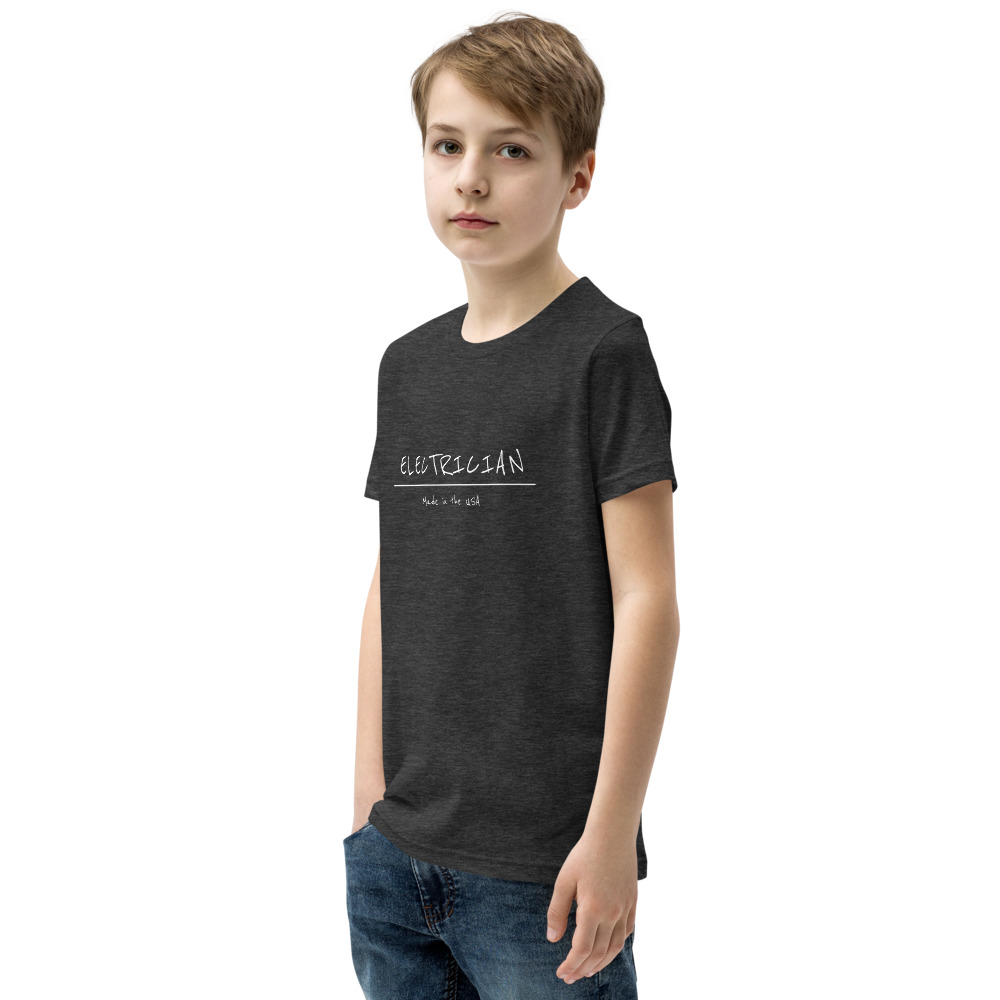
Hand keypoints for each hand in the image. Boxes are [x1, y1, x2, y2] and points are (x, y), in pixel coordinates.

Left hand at [546, 829, 637, 983]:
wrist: (612, 835)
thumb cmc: (584, 855)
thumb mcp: (564, 881)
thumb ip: (558, 911)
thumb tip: (553, 938)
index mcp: (592, 910)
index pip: (582, 949)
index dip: (571, 965)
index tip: (561, 973)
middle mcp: (612, 914)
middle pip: (598, 953)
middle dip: (583, 969)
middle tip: (570, 977)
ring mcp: (625, 909)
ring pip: (615, 947)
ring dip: (601, 963)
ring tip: (588, 971)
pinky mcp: (632, 903)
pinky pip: (627, 932)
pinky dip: (616, 946)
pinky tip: (607, 950)